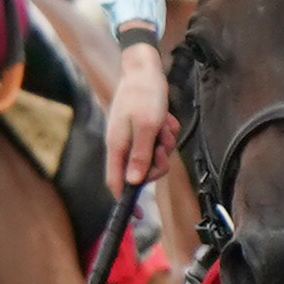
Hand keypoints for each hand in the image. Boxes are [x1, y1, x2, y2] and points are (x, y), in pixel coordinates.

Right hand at [104, 42, 175, 191]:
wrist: (145, 67)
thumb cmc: (144, 94)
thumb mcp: (146, 126)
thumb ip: (140, 155)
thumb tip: (134, 182)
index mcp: (117, 145)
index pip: (116, 181)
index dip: (126, 200)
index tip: (138, 215)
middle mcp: (122, 143)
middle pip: (140, 171)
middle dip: (156, 162)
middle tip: (163, 146)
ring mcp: (132, 135)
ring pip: (153, 155)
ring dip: (164, 143)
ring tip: (164, 124)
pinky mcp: (143, 127)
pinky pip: (158, 140)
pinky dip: (166, 132)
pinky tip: (166, 118)